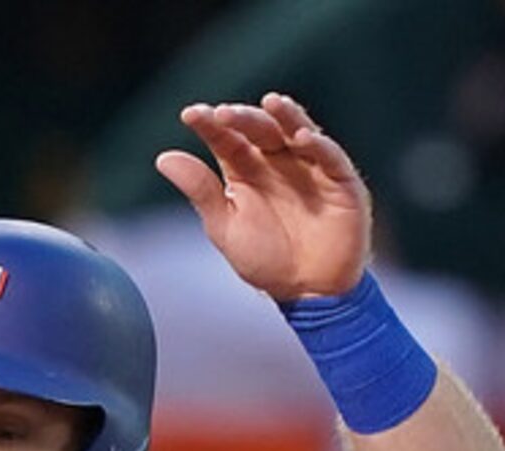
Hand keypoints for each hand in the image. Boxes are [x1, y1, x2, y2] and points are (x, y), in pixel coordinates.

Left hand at [157, 93, 373, 301]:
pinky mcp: (340, 180)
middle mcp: (277, 161)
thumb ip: (201, 191)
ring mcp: (309, 167)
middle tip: (223, 114)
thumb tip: (164, 158)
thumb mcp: (226, 227)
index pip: (227, 139)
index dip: (210, 125)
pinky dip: (317, 144)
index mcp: (246, 170)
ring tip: (270, 102)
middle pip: (259, 128)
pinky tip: (300, 138)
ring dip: (285, 114)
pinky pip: (330, 155)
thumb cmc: (266, 260)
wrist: (308, 294)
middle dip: (242, 119)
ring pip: (297, 129)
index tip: (190, 115)